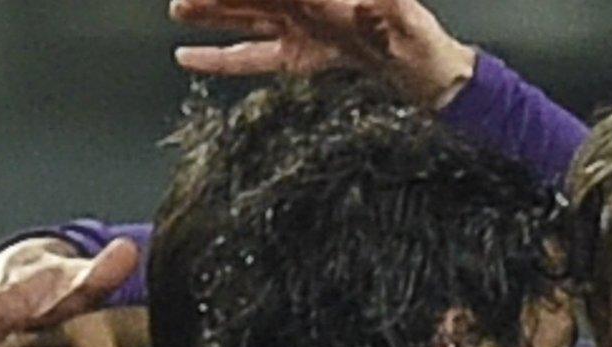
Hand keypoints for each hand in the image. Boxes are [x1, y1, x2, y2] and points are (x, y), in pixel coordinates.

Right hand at [170, 0, 476, 108]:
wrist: (434, 75)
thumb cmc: (424, 44)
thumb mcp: (409, 24)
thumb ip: (389, 10)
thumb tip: (374, 1)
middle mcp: (310, 8)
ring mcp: (302, 32)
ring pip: (245, 18)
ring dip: (212, 15)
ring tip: (177, 11)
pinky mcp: (301, 58)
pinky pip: (254, 57)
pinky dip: (222, 58)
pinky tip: (190, 57)